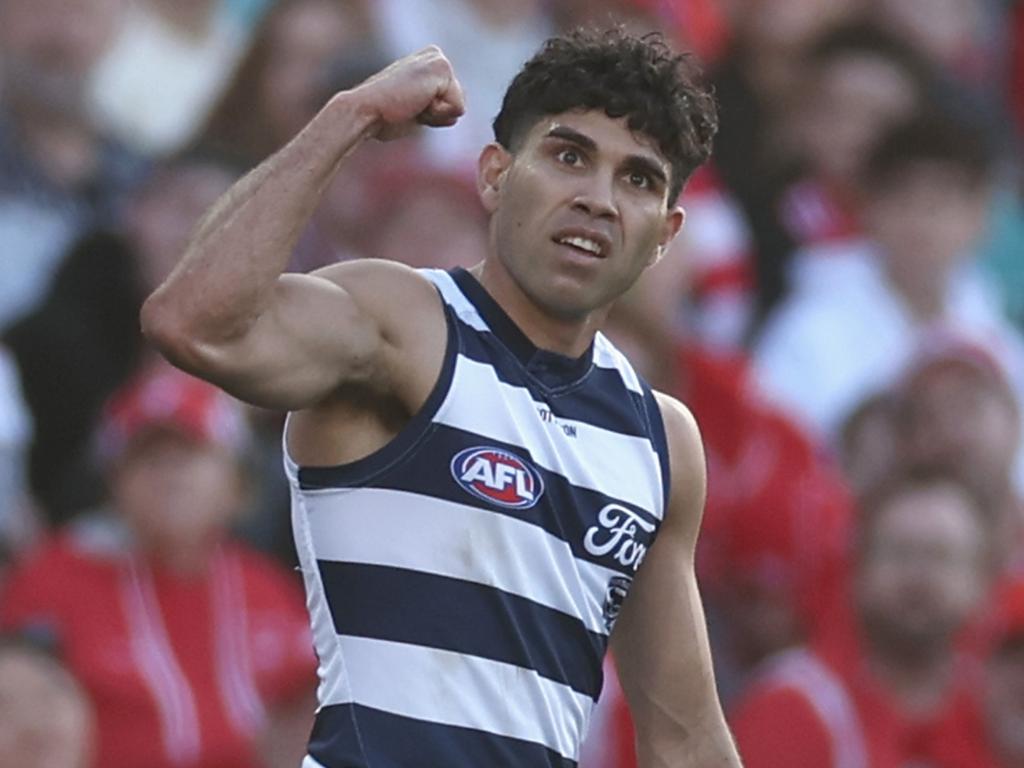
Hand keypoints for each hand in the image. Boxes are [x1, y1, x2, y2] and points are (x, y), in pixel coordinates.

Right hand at [351, 46, 465, 140]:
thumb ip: (434, 104)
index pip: (453, 100)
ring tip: (412, 105)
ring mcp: (439, 59)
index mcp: (429, 60)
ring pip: (460, 105)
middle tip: (410, 106)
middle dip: (437, 114)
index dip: (434, 113)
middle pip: (459, 101)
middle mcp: (435, 55)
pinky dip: (438, 114)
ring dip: (436, 115)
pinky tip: (415, 103)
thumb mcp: (415, 106)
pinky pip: (458, 108)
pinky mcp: (442, 70)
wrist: (366, 111)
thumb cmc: (384, 115)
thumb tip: (455, 116)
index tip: (409, 106)